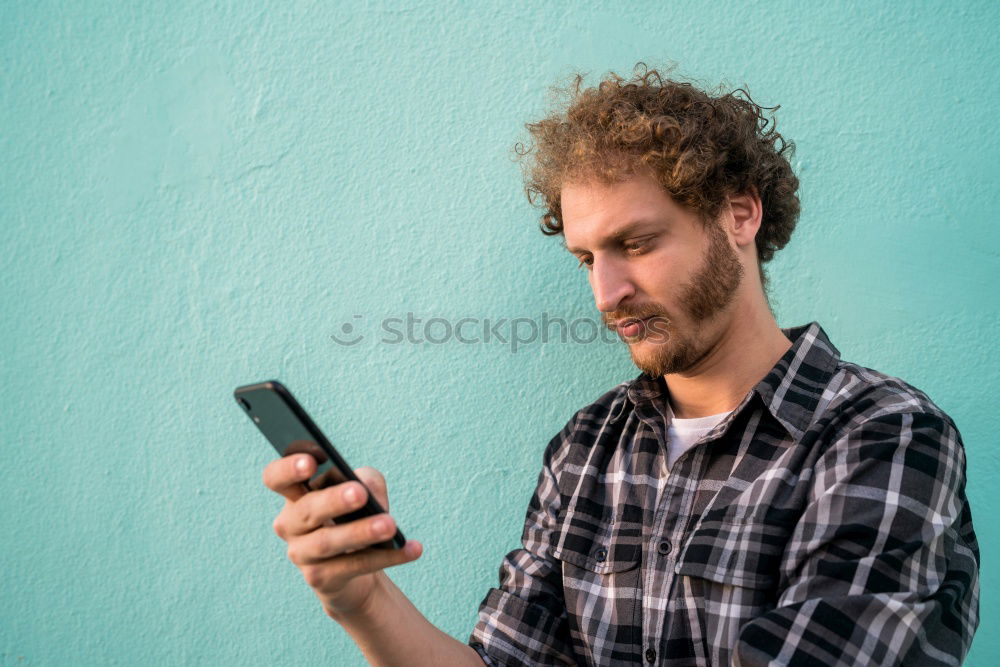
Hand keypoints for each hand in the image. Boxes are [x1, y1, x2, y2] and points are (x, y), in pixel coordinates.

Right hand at [263, 454, 422, 617]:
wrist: (357, 564)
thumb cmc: (355, 515)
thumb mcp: (365, 490)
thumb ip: (367, 481)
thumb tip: (367, 488)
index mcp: (294, 494)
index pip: (276, 478)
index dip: (288, 469)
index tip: (311, 462)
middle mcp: (290, 524)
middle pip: (307, 509)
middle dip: (333, 500)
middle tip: (360, 494)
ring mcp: (302, 554)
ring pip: (329, 542)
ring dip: (362, 532)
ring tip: (390, 525)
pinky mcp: (320, 579)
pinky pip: (354, 566)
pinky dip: (387, 557)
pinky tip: (412, 549)